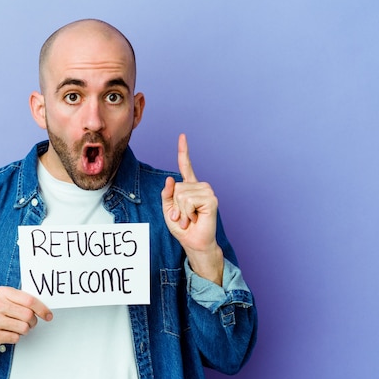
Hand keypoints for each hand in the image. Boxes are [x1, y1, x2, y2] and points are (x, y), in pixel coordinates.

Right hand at [0, 286, 52, 359]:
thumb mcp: (4, 299)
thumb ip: (21, 299)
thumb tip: (43, 305)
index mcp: (3, 292)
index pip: (29, 300)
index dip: (42, 309)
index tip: (48, 315)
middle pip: (28, 315)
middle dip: (33, 321)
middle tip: (30, 323)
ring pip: (24, 328)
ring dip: (25, 330)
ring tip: (17, 328)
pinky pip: (15, 338)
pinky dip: (15, 337)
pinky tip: (7, 333)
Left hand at [161, 134, 222, 284]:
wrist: (194, 242)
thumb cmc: (182, 227)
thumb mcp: (168, 210)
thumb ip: (167, 194)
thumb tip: (170, 179)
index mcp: (189, 187)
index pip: (186, 166)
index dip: (184, 151)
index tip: (182, 136)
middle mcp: (200, 186)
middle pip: (176, 186)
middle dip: (174, 206)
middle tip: (182, 217)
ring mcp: (207, 192)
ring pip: (182, 194)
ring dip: (181, 211)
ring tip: (189, 219)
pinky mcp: (211, 200)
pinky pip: (189, 201)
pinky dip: (187, 213)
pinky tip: (195, 219)